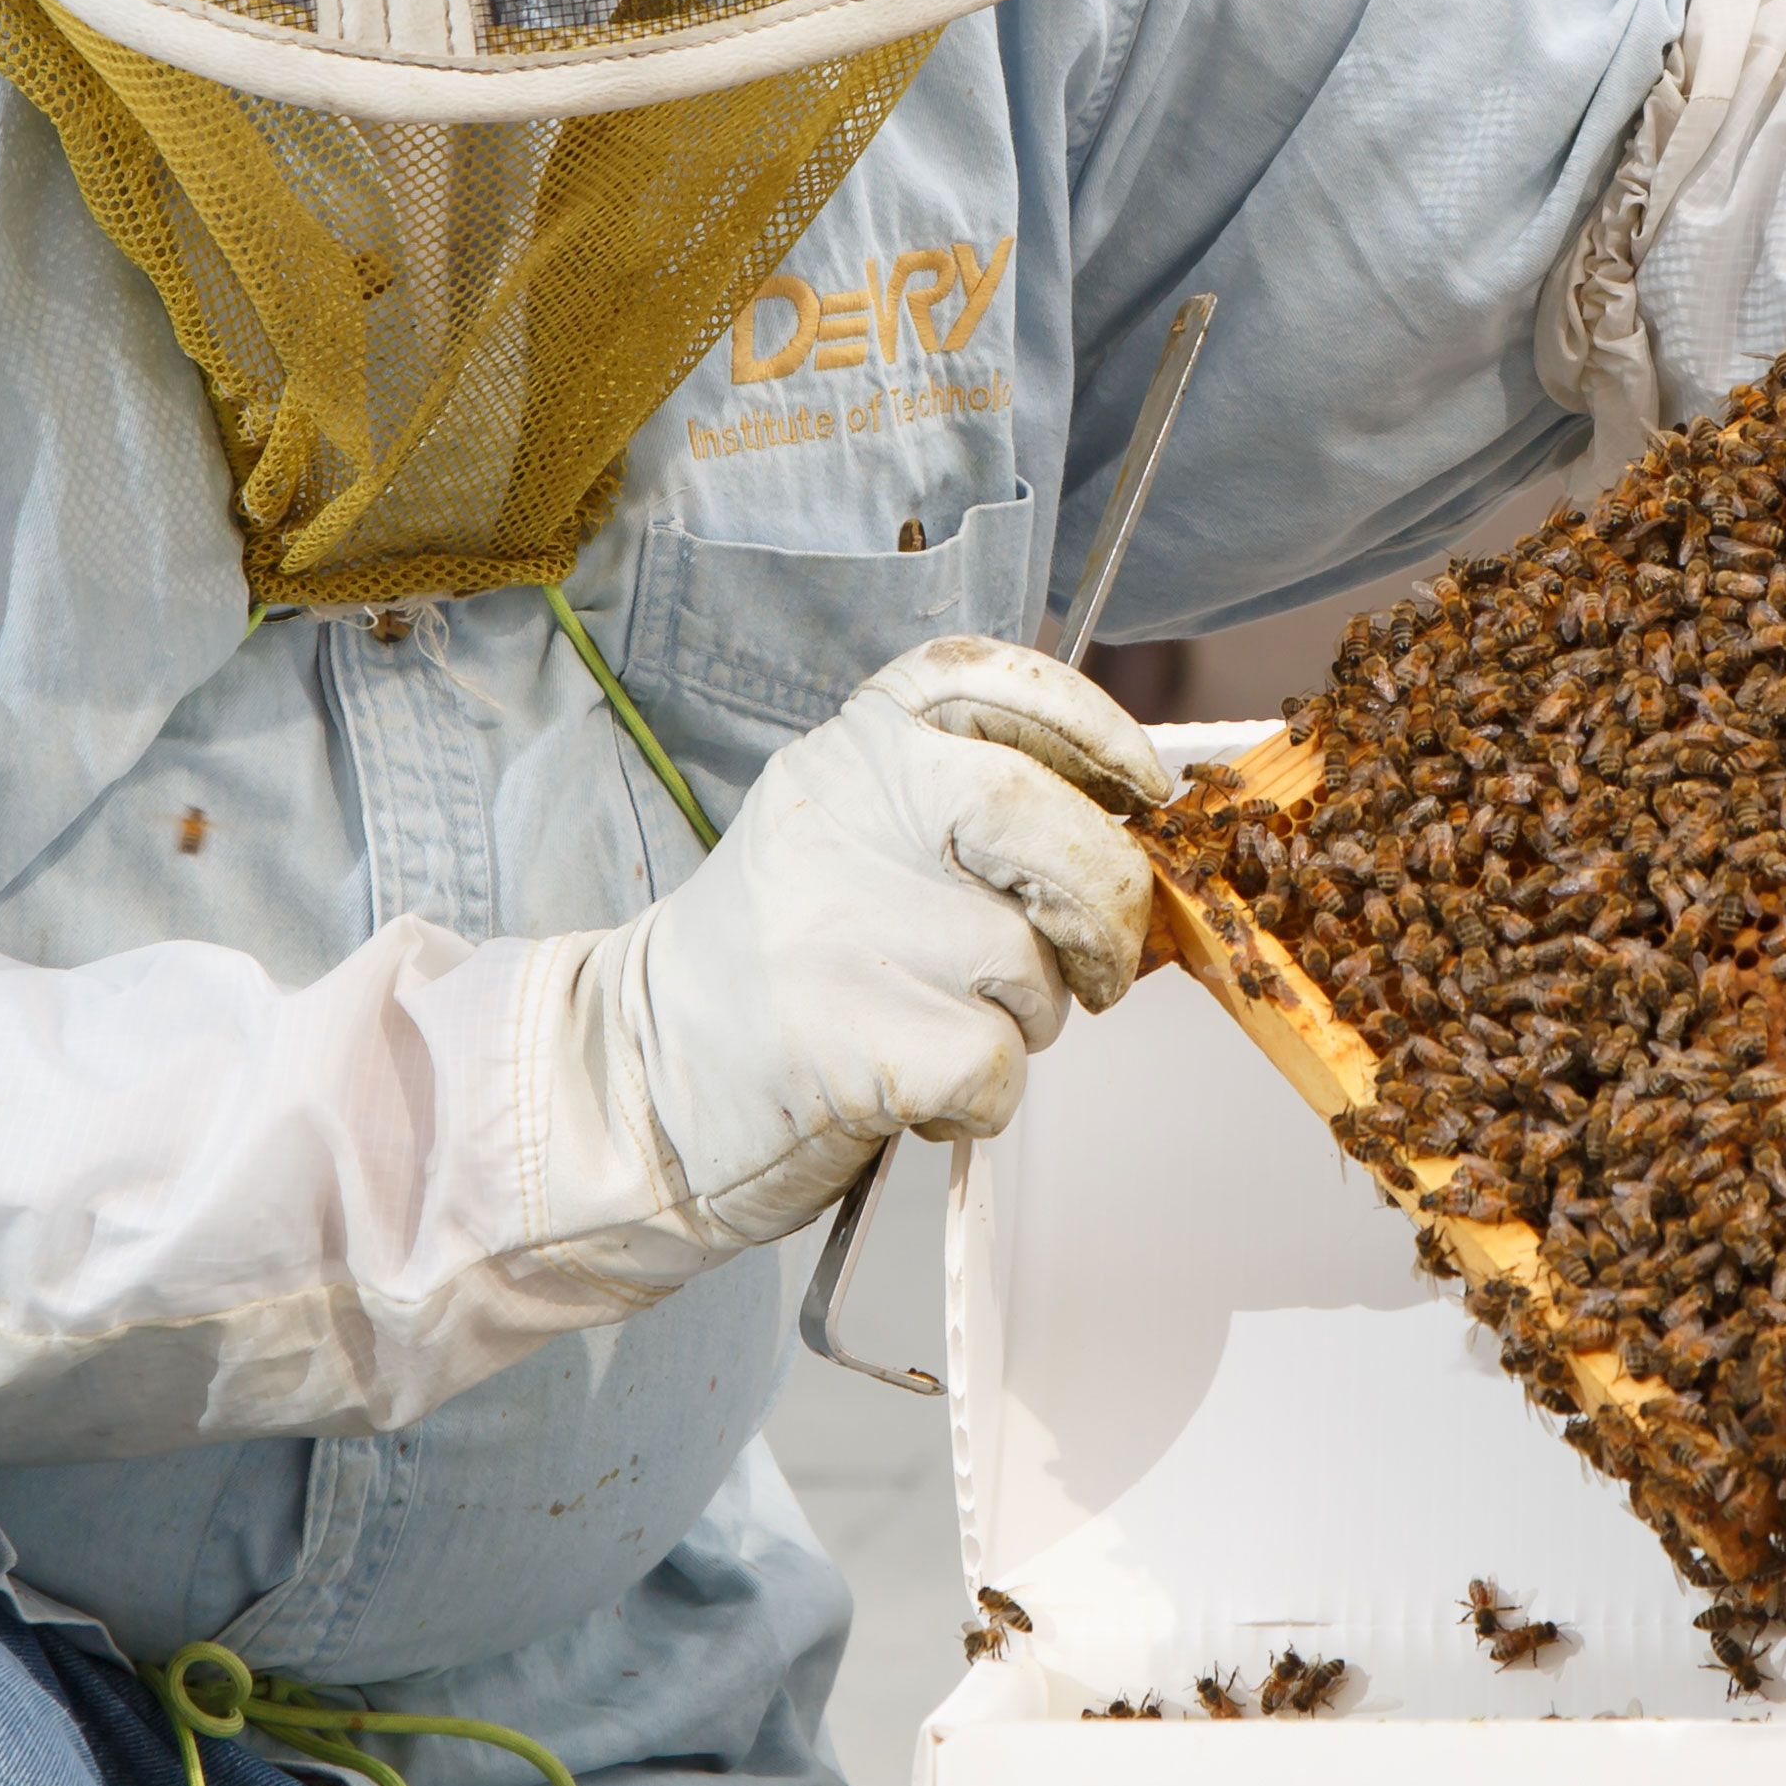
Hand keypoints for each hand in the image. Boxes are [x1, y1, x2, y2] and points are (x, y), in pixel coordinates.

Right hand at [584, 637, 1166, 1260]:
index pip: (1000, 687)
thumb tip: (1130, 836)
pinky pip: (998, 1065)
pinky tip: (917, 1087)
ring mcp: (852, 925)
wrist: (639, 1077)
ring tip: (941, 1024)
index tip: (1145, 789)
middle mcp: (852, 815)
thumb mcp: (853, 835)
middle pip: (1055, 832)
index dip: (1097, 730)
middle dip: (1109, 910)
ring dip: (1028, 1020)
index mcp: (855, 748)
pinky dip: (982, 1098)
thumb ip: (973, 812)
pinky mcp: (863, 1040)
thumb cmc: (779, 962)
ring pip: (1036, 969)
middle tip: (1100, 964)